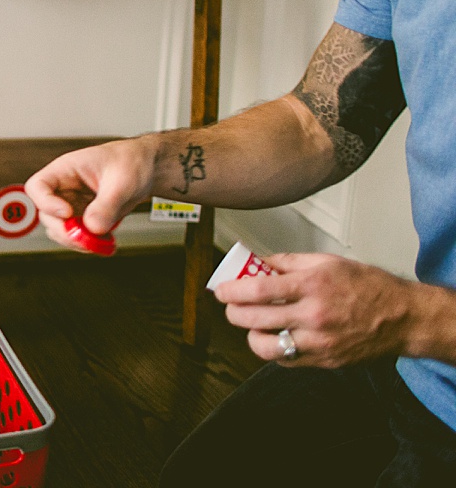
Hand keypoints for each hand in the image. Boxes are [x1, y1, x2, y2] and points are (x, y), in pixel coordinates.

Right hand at [24, 136, 158, 247]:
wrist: (146, 169)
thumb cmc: (131, 162)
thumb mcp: (122, 181)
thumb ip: (107, 204)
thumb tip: (93, 227)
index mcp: (66, 170)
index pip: (38, 186)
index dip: (45, 202)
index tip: (67, 213)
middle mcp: (65, 189)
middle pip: (47, 214)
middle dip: (64, 230)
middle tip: (86, 238)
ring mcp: (73, 205)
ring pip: (60, 229)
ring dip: (76, 240)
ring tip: (100, 242)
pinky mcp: (84, 219)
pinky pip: (77, 236)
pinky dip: (89, 244)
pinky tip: (106, 243)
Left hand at [215, 253, 424, 367]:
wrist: (403, 318)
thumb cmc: (368, 287)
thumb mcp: (328, 262)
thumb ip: (289, 262)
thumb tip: (258, 262)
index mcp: (312, 287)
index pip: (258, 290)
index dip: (231, 291)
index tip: (220, 290)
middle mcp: (313, 316)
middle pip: (254, 319)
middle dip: (233, 313)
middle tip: (231, 306)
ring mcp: (319, 342)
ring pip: (266, 346)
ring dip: (251, 335)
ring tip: (253, 325)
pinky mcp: (324, 361)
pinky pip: (286, 360)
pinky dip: (274, 350)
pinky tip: (277, 337)